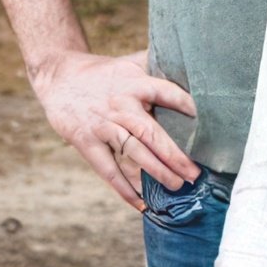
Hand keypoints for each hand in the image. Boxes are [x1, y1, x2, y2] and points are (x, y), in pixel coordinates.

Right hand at [28, 47, 200, 209]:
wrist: (59, 76)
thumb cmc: (102, 72)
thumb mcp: (129, 63)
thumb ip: (156, 64)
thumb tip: (189, 62)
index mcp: (135, 83)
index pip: (166, 93)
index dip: (187, 105)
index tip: (208, 122)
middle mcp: (121, 106)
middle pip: (151, 133)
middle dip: (175, 155)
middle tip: (196, 173)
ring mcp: (103, 126)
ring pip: (133, 153)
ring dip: (156, 172)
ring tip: (177, 187)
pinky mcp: (86, 141)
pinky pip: (108, 170)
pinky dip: (124, 189)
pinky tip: (141, 204)